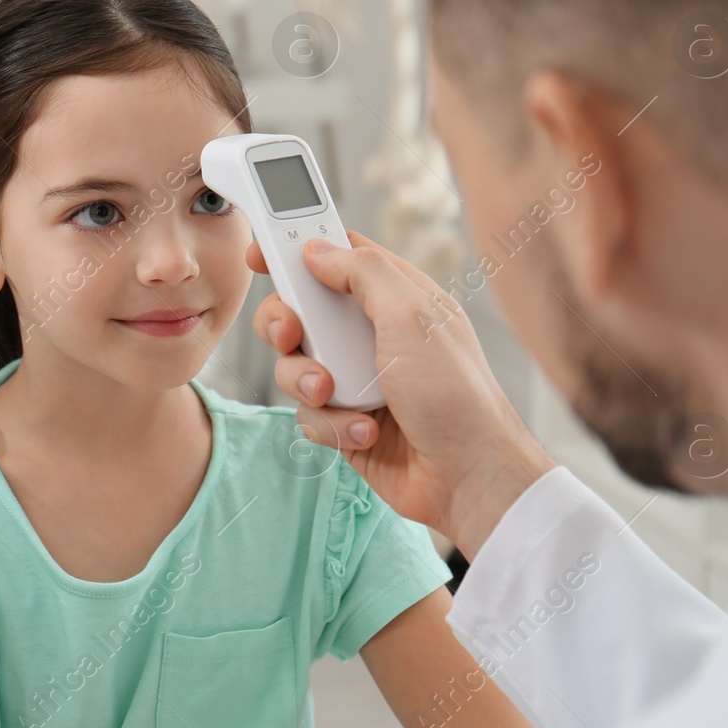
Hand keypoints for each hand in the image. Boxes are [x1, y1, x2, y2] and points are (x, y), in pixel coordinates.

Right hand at [248, 231, 555, 558]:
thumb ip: (362, 273)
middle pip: (301, 311)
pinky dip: (332, 424)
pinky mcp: (346, 421)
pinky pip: (308, 414)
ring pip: (295, 366)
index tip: (260, 253)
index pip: (338, 257)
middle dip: (285, 324)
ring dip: (308, 382)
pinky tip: (365, 431)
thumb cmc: (455, 395)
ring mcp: (358, 379)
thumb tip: (317, 250)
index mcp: (395, 298)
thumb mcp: (411, 315)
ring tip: (336, 396)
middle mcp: (373, 334)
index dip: (297, 250)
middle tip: (290, 334)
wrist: (467, 477)